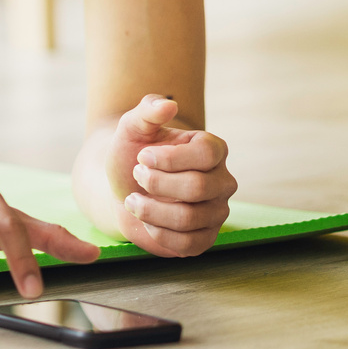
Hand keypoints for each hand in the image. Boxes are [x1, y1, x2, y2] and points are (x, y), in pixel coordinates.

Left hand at [104, 94, 235, 257]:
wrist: (124, 188)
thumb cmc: (133, 154)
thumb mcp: (133, 128)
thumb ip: (148, 111)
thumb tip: (167, 104)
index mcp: (213, 149)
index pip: (207, 154)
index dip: (170, 158)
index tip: (142, 156)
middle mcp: (223, 181)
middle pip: (197, 187)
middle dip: (156, 183)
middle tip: (136, 176)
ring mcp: (217, 212)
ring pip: (189, 218)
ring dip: (150, 210)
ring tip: (132, 200)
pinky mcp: (205, 238)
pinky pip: (188, 245)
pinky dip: (158, 233)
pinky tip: (146, 220)